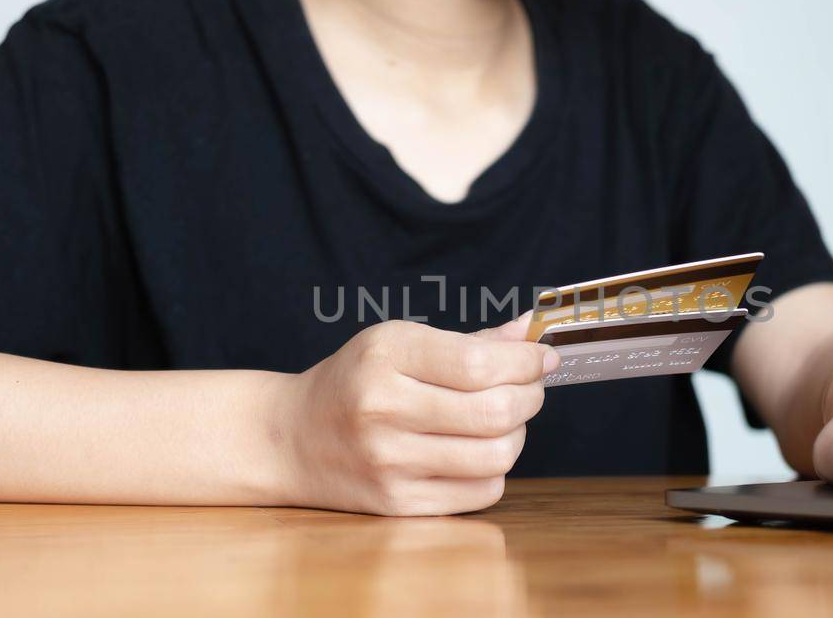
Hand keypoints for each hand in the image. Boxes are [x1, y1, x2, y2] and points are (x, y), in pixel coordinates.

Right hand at [274, 318, 557, 515]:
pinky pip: (482, 491)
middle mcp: (384, 409)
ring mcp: (389, 462)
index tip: (543, 357)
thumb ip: (470, 341)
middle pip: (495, 411)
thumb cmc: (355, 383)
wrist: (289, 439)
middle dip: (530, 396)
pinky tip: (479, 451)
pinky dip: (495, 470)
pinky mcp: (397, 503)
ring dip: (518, 435)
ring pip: (497, 455)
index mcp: (386, 356)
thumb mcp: (399, 344)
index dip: (526, 361)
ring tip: (504, 420)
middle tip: (530, 387)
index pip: (480, 364)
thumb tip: (534, 328)